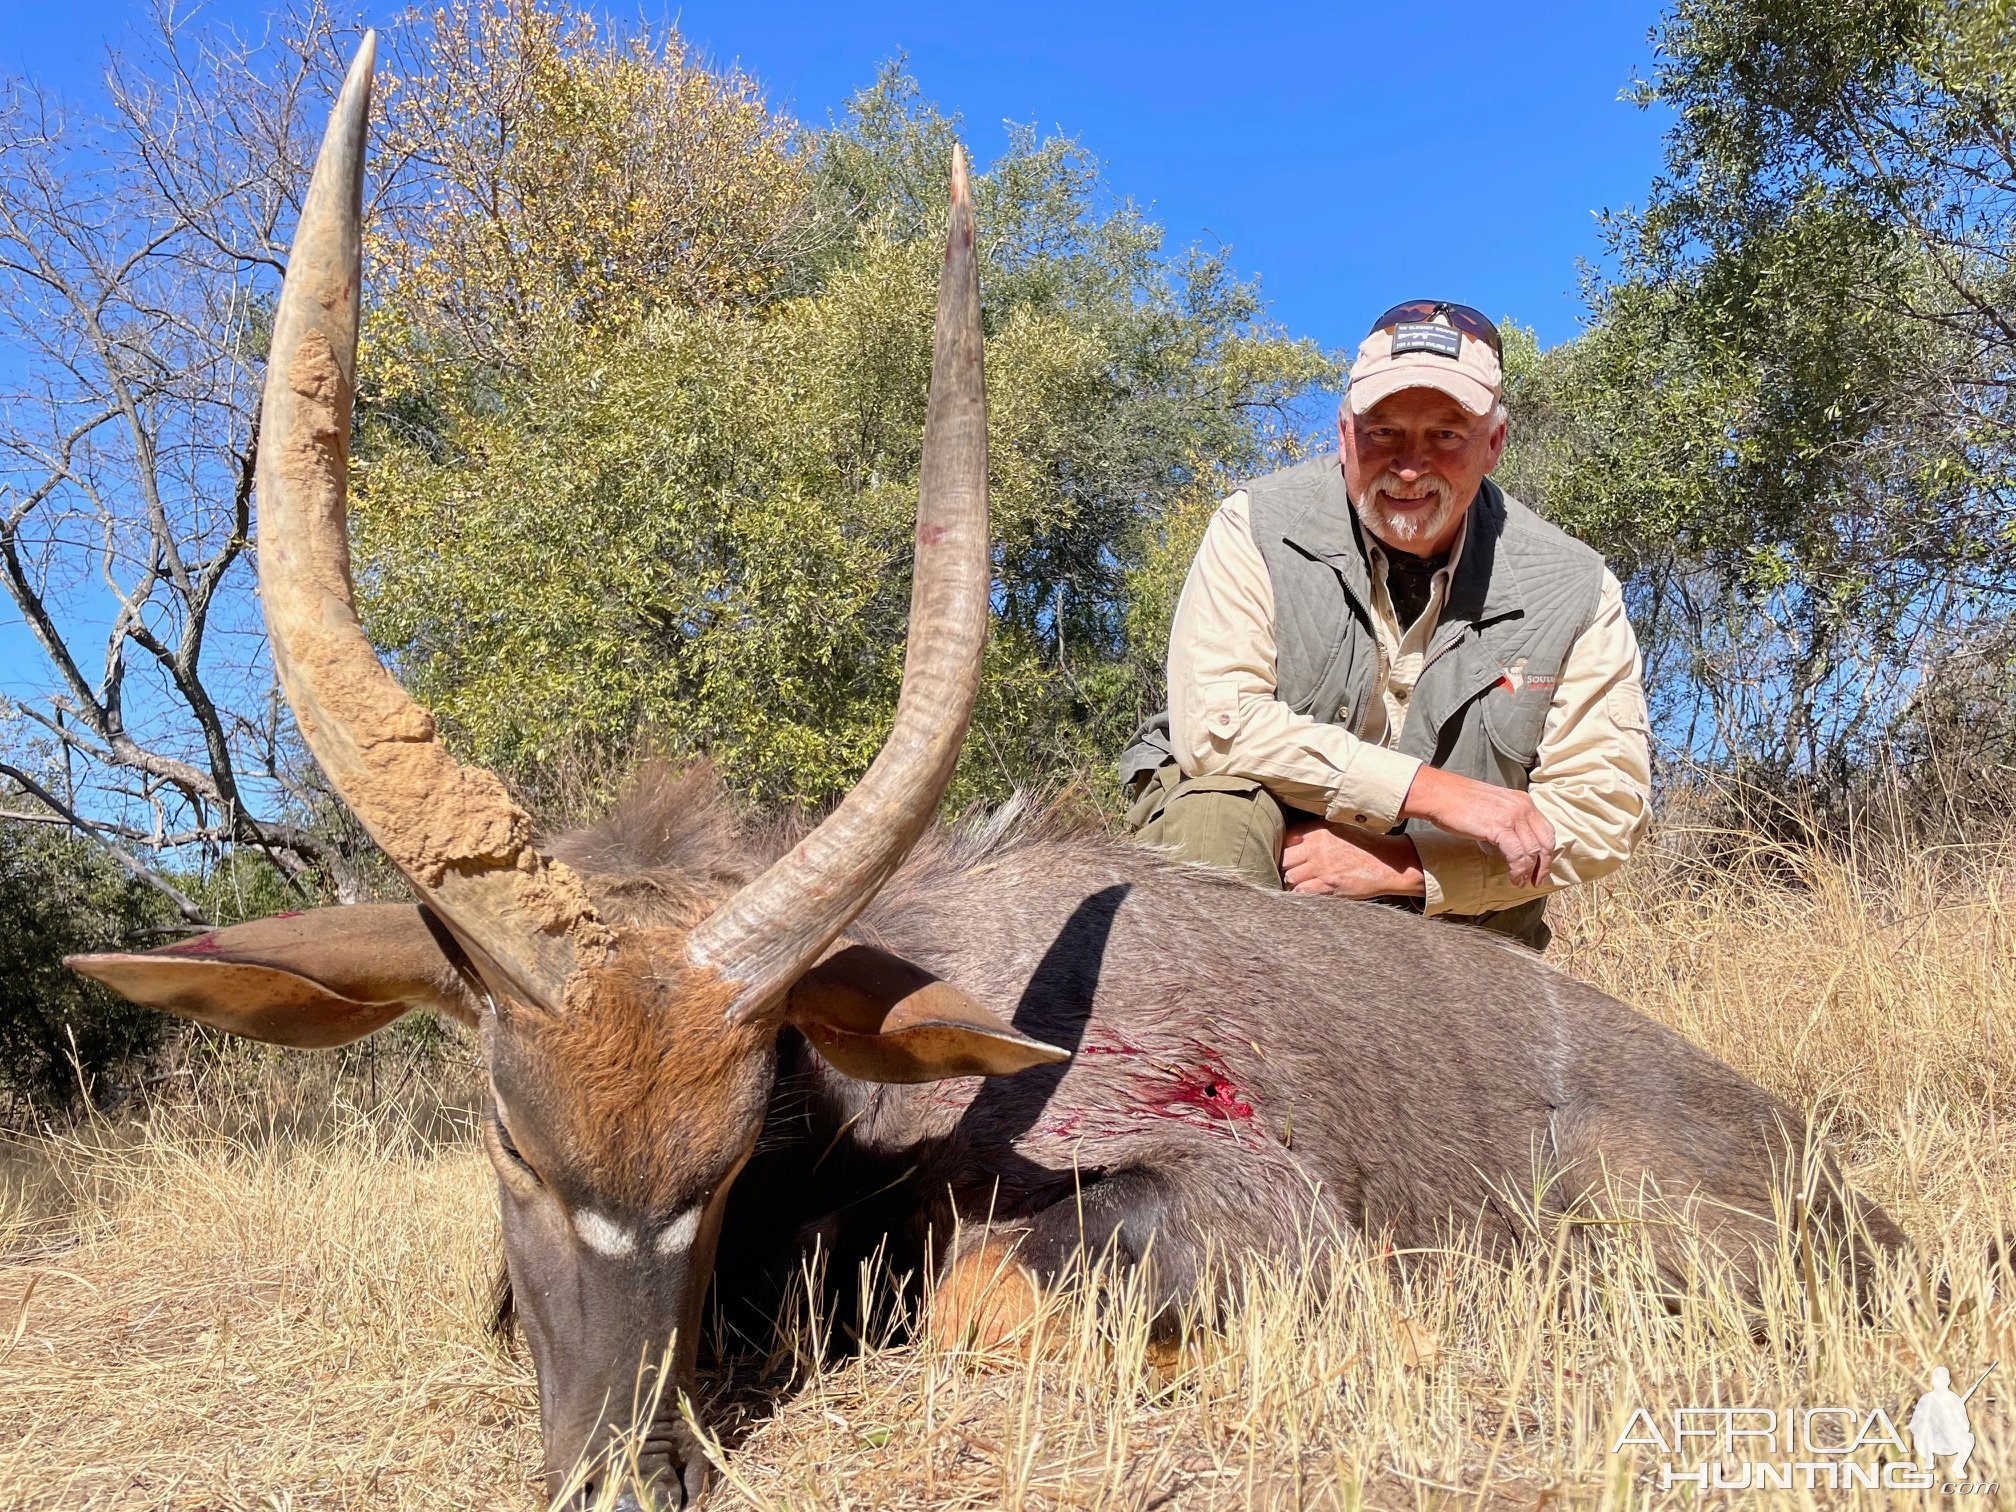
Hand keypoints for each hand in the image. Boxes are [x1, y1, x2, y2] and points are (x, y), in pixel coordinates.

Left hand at [1280, 821, 1423, 898]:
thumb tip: (1291, 838)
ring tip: (1299, 882)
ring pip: (1290, 877)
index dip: (1284, 847)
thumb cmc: (1363, 845)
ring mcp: (1322, 869)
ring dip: (1292, 881)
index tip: (1288, 854)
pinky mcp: (1329, 886)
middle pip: (1284, 858)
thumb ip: (1315, 831)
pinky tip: (1307, 891)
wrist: (1388, 862)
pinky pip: (1302, 892)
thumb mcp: (1339, 828)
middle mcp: (1318, 848)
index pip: (1286, 838)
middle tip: (1290, 870)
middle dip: (1285, 865)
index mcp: (1320, 831)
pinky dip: (1301, 893)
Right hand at [1398, 765, 1557, 887]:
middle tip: (1536, 881)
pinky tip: (1514, 878)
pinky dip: (1518, 870)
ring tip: (1521, 883)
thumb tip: (1510, 844)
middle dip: (1543, 866)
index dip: (1546, 852)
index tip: (1540, 867)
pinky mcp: (1500, 828)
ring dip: (1529, 871)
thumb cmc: (1459, 802)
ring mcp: (1512, 817)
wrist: (1441, 794)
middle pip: (1545, 842)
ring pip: (1533, 851)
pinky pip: (1518, 855)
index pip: (1546, 830)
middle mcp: (1523, 807)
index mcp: (1523, 801)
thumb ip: (1506, 822)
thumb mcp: (1492, 807)